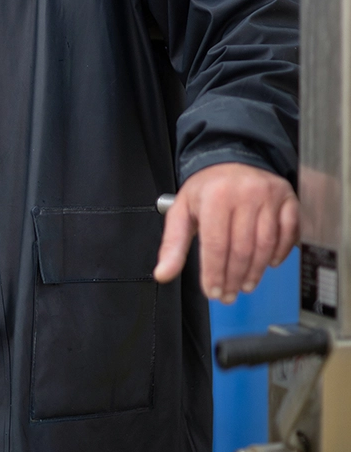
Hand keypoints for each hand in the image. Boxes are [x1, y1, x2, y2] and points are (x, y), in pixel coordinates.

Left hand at [153, 163, 298, 302]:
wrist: (233, 156)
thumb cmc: (208, 187)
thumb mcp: (182, 209)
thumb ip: (172, 243)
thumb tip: (163, 273)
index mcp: (215, 196)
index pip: (216, 245)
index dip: (214, 273)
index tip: (212, 291)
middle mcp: (244, 194)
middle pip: (241, 249)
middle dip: (233, 278)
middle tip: (228, 294)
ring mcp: (269, 196)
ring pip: (265, 245)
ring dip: (255, 272)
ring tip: (245, 285)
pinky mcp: (288, 199)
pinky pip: (289, 234)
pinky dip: (280, 253)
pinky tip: (269, 264)